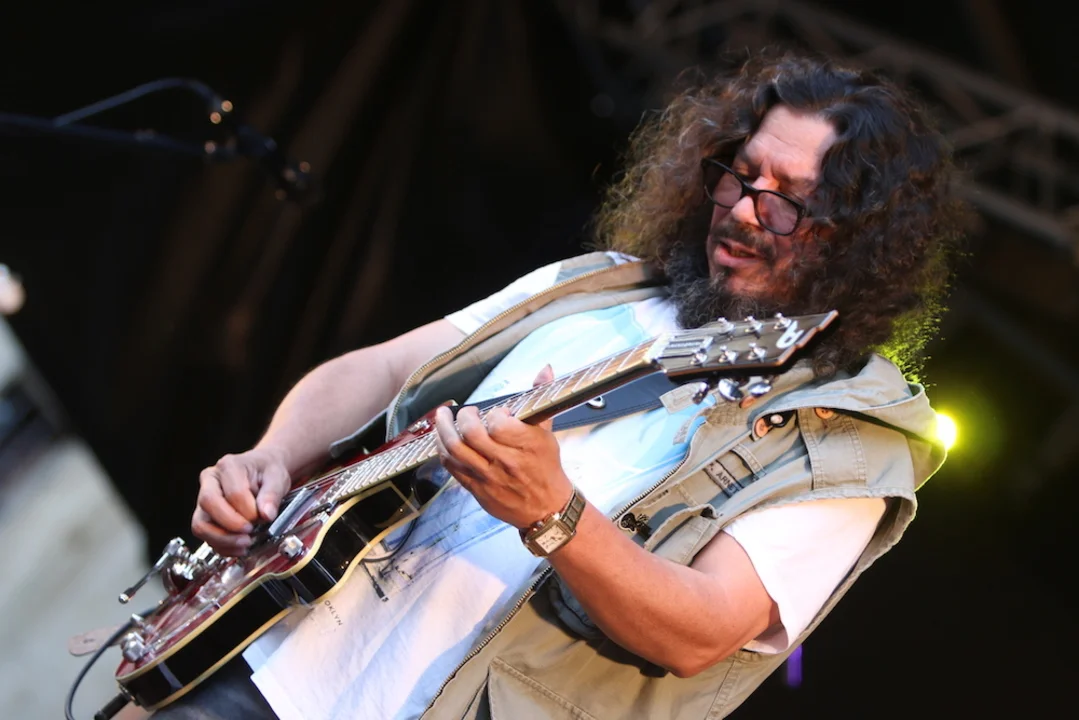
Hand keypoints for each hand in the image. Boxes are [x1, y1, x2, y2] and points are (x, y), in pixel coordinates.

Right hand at [191, 446, 291, 554]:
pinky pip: (206, 535)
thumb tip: (266, 514)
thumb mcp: (277, 477)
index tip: (262, 518)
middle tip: (250, 533)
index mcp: (228, 466)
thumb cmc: (267, 471)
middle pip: (208, 504)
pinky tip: (239, 547)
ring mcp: (204, 500)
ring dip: (223, 539)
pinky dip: (222, 546)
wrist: (263, 472)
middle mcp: (210, 481)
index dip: (248, 510)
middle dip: (230, 525)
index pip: (233, 492)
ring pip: (201, 524)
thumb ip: (272, 495)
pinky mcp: (206, 516)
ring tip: (245, 544)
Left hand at [433, 365, 573, 528]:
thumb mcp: (548, 433)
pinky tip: (441, 439)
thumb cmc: (546, 468)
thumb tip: (545, 369)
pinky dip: (442, 450)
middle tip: (464, 411)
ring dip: (442, 430)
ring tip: (441, 418)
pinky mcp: (477, 490)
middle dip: (462, 417)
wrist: (547, 509)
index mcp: (527, 446)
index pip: (498, 423)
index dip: (494, 413)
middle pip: (471, 434)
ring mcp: (489, 477)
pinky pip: (452, 467)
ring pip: (455, 450)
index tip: (497, 413)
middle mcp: (506, 462)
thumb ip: (541, 398)